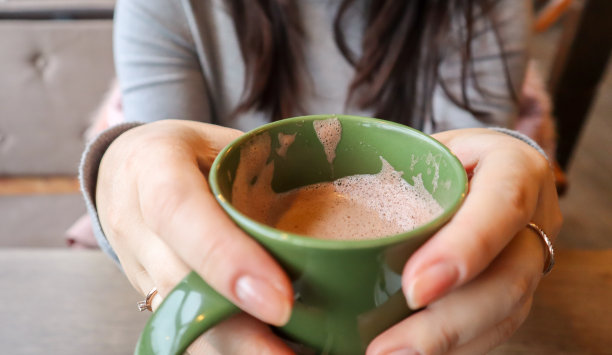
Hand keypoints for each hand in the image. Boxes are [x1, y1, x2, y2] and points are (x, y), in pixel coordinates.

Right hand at [95, 120, 294, 353]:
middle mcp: (135, 221)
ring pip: (180, 318)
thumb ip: (264, 172)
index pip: (178, 210)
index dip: (224, 258)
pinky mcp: (148, 291)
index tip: (279, 302)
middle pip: (179, 283)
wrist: (125, 169)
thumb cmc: (189, 150)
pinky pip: (185, 325)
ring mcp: (136, 264)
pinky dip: (230, 346)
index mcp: (153, 166)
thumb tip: (335, 213)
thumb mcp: (223, 140)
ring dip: (238, 348)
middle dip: (240, 331)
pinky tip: (271, 351)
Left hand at [367, 128, 562, 354]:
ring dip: (445, 347)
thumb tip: (308, 220)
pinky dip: (451, 350)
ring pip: (503, 316)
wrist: (480, 170)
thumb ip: (388, 175)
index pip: (502, 205)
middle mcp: (531, 219)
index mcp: (513, 168)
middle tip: (387, 348)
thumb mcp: (418, 148)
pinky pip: (493, 331)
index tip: (414, 288)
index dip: (466, 249)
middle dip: (447, 323)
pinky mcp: (515, 294)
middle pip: (508, 280)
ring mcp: (527, 262)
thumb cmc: (438, 158)